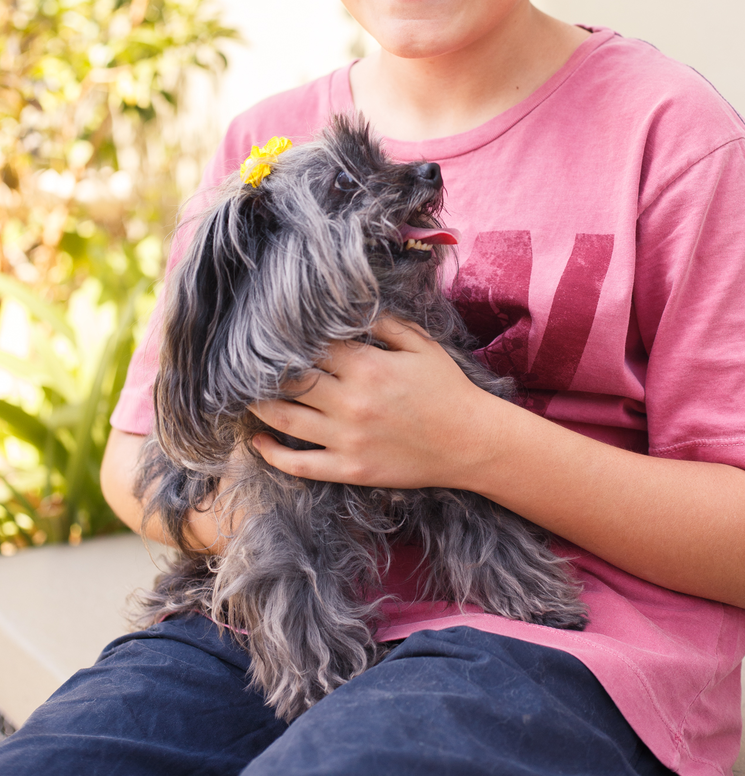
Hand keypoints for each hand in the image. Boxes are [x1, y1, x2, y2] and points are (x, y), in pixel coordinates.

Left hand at [248, 318, 508, 488]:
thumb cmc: (447, 389)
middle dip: (262, 369)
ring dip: (257, 405)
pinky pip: (300, 465)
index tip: (266, 330)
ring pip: (284, 419)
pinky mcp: (350, 469)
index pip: (310, 345)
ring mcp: (347, 439)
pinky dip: (272, 454)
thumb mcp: (421, 344)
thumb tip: (351, 306)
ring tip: (241, 395)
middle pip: (290, 380)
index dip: (284, 336)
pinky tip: (258, 441)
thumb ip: (385, 322)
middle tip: (241, 362)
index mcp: (367, 366)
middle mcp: (351, 401)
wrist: (472, 442)